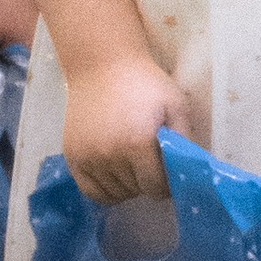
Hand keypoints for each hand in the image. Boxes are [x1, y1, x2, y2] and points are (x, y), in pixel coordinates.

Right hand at [59, 51, 183, 204]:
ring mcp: (88, 158)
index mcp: (137, 143)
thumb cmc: (144, 83)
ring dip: (128, 186)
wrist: (102, 65)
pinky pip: (91, 192)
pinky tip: (116, 176)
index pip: (156, 187)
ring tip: (133, 166)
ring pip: (115, 195)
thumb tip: (187, 173)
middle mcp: (110, 155)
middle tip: (151, 164)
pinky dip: (106, 191)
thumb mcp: (175, 105)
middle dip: (148, 182)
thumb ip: (184, 140)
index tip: (169, 174)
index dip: (167, 184)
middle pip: (136, 190)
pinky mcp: (72, 157)